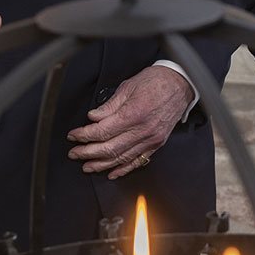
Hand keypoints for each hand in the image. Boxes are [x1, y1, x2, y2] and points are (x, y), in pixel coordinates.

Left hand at [66, 66, 194, 178]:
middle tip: (74, 153)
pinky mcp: (157, 143)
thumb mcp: (128, 86)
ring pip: (122, 158)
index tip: (74, 136)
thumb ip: (109, 105)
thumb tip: (93, 118)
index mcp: (133, 113)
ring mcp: (151, 139)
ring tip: (88, 166)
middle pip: (109, 148)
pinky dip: (124, 169)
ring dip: (102, 164)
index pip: (102, 131)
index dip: (84, 136)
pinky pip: (138, 161)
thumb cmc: (156, 81)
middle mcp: (143, 129)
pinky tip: (112, 173)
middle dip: (88, 153)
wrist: (180, 84)